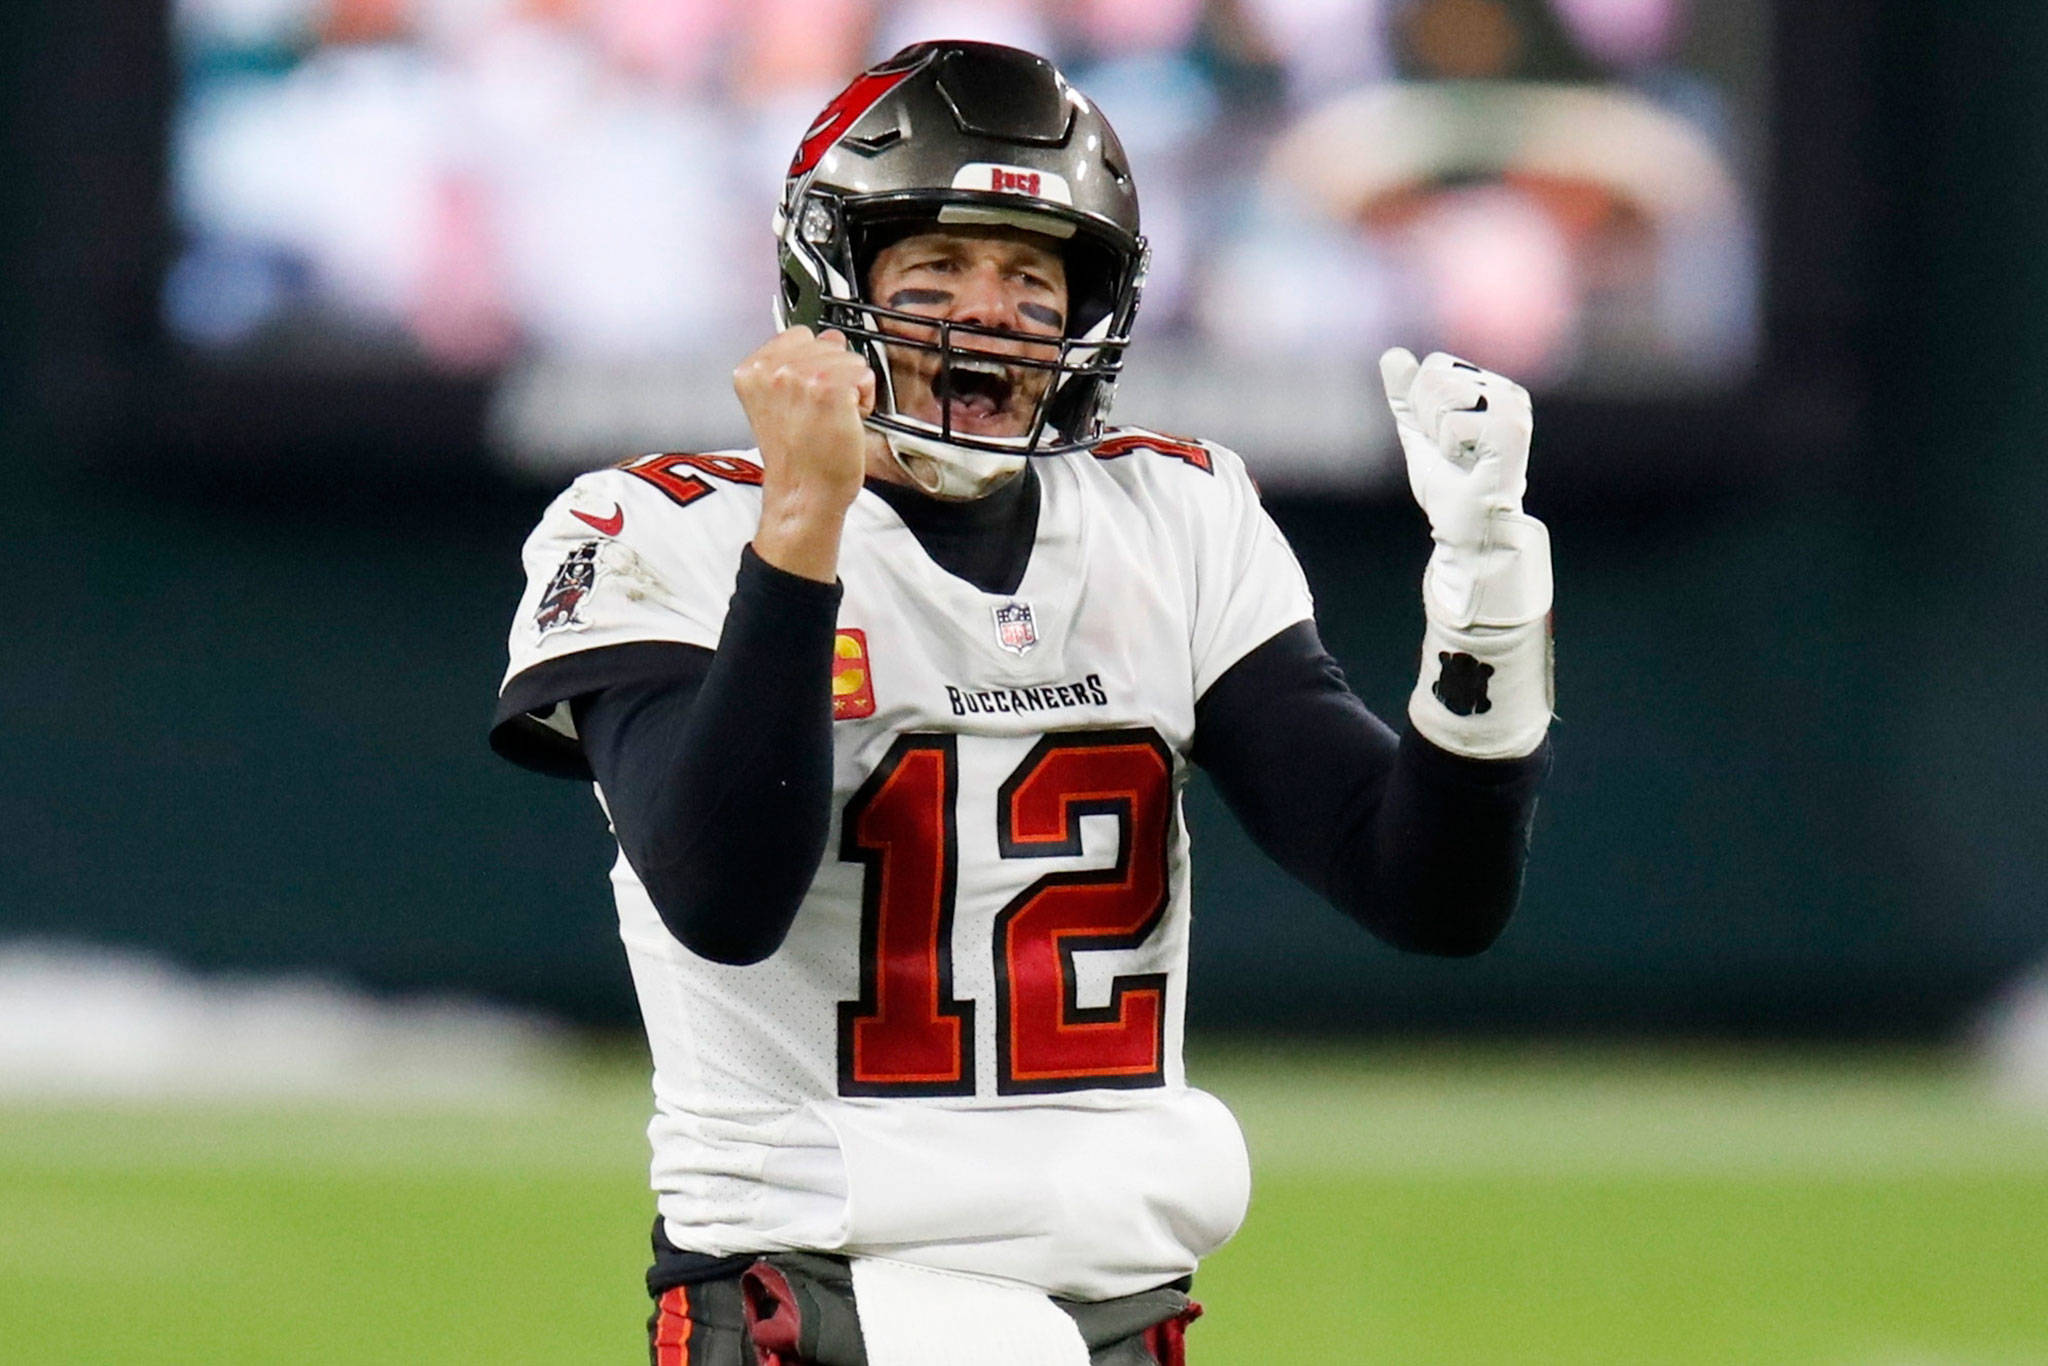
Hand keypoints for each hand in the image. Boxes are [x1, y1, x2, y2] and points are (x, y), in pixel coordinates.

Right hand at [733, 326, 876, 580]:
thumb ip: (798, 364)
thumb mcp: (780, 402)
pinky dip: (864, 399)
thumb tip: (830, 336)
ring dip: (850, 387)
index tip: (807, 393)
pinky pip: (863, 375)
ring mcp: (800, 376)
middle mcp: (772, 369)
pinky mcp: (828, 387)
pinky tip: (846, 420)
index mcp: (751, 370)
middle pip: (826, 343)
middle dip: (833, 374)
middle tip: (819, 412)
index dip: (812, 364)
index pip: (798, 335)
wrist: (804, 494)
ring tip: (832, 417)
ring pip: (849, 358)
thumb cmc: (797, 458)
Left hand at [1379, 348, 1548, 628]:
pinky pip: (1453, 423)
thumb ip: (1407, 395)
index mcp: (1492, 387)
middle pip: (1435, 375)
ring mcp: (1514, 410)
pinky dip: (1451, 449)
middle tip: (1454, 453)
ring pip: (1443, 394)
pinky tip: (1473, 466)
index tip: (1444, 439)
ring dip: (1440, 436)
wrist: (1468, 529)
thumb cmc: (1449, 485)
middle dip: (1429, 420)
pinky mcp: (1511, 430)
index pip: (1435, 365)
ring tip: (1464, 459)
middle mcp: (1508, 392)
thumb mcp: (1419, 433)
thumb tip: (1392, 354)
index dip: (1424, 407)